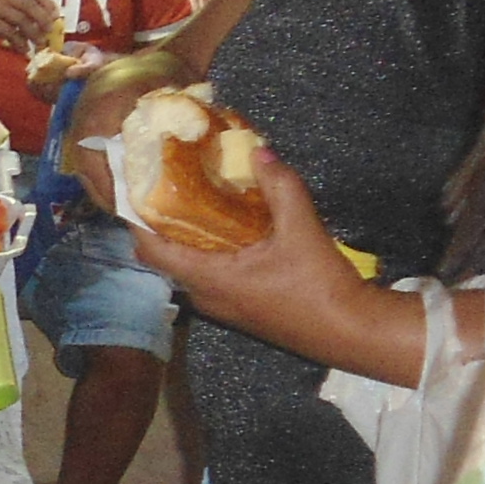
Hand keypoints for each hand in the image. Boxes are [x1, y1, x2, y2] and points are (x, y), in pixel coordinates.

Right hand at [0, 0, 66, 52]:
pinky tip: (23, 50)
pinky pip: (8, 33)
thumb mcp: (4, 2)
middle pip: (31, 5)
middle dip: (43, 21)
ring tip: (39, 45)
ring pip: (21, 20)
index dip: (49, 5)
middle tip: (50, 33)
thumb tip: (48, 20)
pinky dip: (18, 43)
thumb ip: (22, 7)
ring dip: (33, 34)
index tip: (56, 18)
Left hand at [127, 154, 371, 359]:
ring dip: (186, 236)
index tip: (135, 190)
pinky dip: (207, 249)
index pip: (152, 251)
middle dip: (161, 223)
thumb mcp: (302, 230)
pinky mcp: (238, 306)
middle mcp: (205, 295)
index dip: (137, 221)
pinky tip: (224, 224)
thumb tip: (259, 152)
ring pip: (188, 265)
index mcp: (209, 279)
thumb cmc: (319, 286)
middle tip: (164, 185)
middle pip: (166, 257)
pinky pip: (208, 273)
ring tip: (190, 196)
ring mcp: (221, 304)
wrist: (349, 331)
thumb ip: (280, 187)